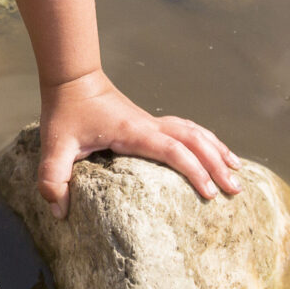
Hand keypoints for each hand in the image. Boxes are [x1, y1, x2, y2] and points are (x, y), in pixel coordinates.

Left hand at [37, 71, 242, 217]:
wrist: (72, 77)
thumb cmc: (65, 110)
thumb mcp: (54, 145)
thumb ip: (52, 178)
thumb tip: (58, 212)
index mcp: (133, 132)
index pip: (172, 150)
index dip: (193, 171)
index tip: (209, 193)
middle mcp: (148, 125)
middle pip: (194, 140)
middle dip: (216, 164)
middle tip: (235, 190)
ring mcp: (151, 122)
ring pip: (194, 131)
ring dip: (216, 149)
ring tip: (237, 171)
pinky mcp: (149, 123)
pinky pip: (185, 129)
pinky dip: (204, 139)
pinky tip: (213, 151)